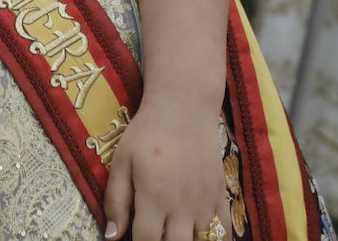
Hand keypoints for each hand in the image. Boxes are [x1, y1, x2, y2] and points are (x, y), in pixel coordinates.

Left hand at [101, 93, 227, 240]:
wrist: (184, 109)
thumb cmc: (147, 134)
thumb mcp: (121, 161)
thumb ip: (116, 200)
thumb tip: (112, 236)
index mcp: (154, 197)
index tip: (132, 238)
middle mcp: (182, 206)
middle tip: (156, 233)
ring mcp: (205, 203)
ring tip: (175, 232)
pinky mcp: (221, 196)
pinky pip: (225, 232)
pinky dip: (216, 238)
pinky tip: (201, 236)